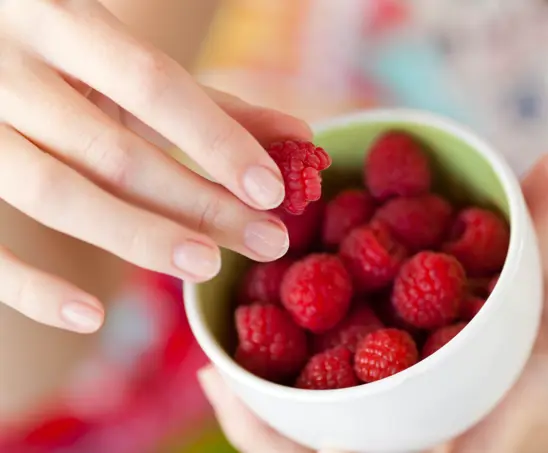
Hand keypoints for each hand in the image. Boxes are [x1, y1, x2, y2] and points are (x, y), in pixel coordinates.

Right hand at [0, 0, 308, 332]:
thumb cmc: (66, 56)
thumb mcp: (128, 65)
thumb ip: (209, 103)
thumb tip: (300, 136)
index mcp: (61, 19)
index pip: (151, 84)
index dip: (217, 141)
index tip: (274, 191)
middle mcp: (6, 67)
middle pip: (113, 152)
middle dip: (199, 204)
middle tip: (267, 241)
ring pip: (54, 194)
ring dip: (139, 237)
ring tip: (207, 267)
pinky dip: (31, 288)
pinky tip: (91, 316)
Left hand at [197, 152, 547, 452]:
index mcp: (479, 431)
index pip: (388, 451)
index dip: (309, 437)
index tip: (241, 396)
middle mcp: (446, 442)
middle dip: (270, 434)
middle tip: (217, 381)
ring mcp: (435, 438)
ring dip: (277, 424)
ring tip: (225, 378)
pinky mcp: (431, 427)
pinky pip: (354, 429)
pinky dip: (305, 409)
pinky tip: (270, 370)